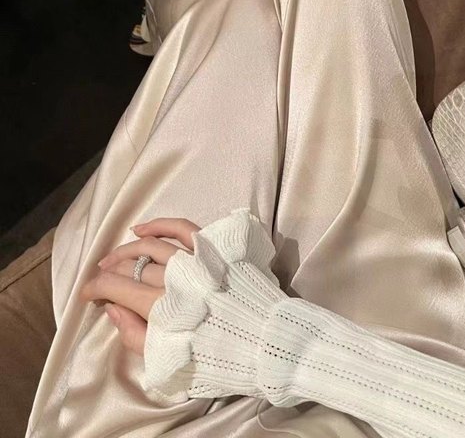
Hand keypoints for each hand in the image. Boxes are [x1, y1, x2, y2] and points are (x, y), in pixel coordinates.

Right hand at [80, 218, 199, 355]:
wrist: (259, 338)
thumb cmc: (212, 353)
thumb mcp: (165, 357)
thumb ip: (133, 334)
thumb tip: (112, 308)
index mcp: (160, 306)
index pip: (115, 287)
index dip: (95, 288)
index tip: (88, 294)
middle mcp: (174, 278)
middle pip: (131, 266)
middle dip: (110, 272)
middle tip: (102, 278)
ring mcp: (193, 259)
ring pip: (150, 246)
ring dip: (127, 250)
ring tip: (114, 257)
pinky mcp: (211, 249)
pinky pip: (182, 228)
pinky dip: (160, 225)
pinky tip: (141, 229)